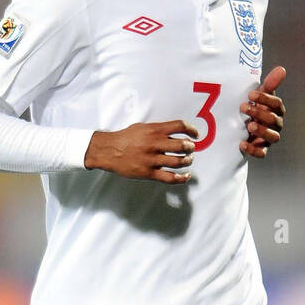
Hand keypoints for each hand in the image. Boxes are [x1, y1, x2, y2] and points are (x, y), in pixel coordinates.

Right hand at [84, 120, 198, 182]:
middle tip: (191, 149)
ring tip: (188, 160)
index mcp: (154, 130)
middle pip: (183, 145)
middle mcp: (155, 144)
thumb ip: (158, 130)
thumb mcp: (142, 127)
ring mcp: (152, 159)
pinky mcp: (148, 173)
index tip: (195, 134)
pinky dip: (181, 178)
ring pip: (178, 162)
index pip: (180, 126)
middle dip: (191, 148)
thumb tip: (175, 133)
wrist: (109, 151)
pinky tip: (185, 176)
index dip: (191, 130)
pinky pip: (170, 177)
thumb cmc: (125, 138)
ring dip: (187, 161)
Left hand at [239, 64, 285, 159]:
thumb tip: (281, 69)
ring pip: (273, 137)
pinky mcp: (261, 149)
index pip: (276, 104)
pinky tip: (242, 144)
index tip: (250, 94)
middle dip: (259, 113)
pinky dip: (253, 150)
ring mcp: (269, 138)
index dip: (265, 99)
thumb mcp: (260, 95)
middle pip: (274, 120)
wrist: (244, 126)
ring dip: (261, 131)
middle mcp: (276, 125)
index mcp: (277, 110)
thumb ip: (270, 83)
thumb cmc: (255, 107)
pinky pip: (261, 153)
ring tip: (249, 126)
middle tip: (243, 107)